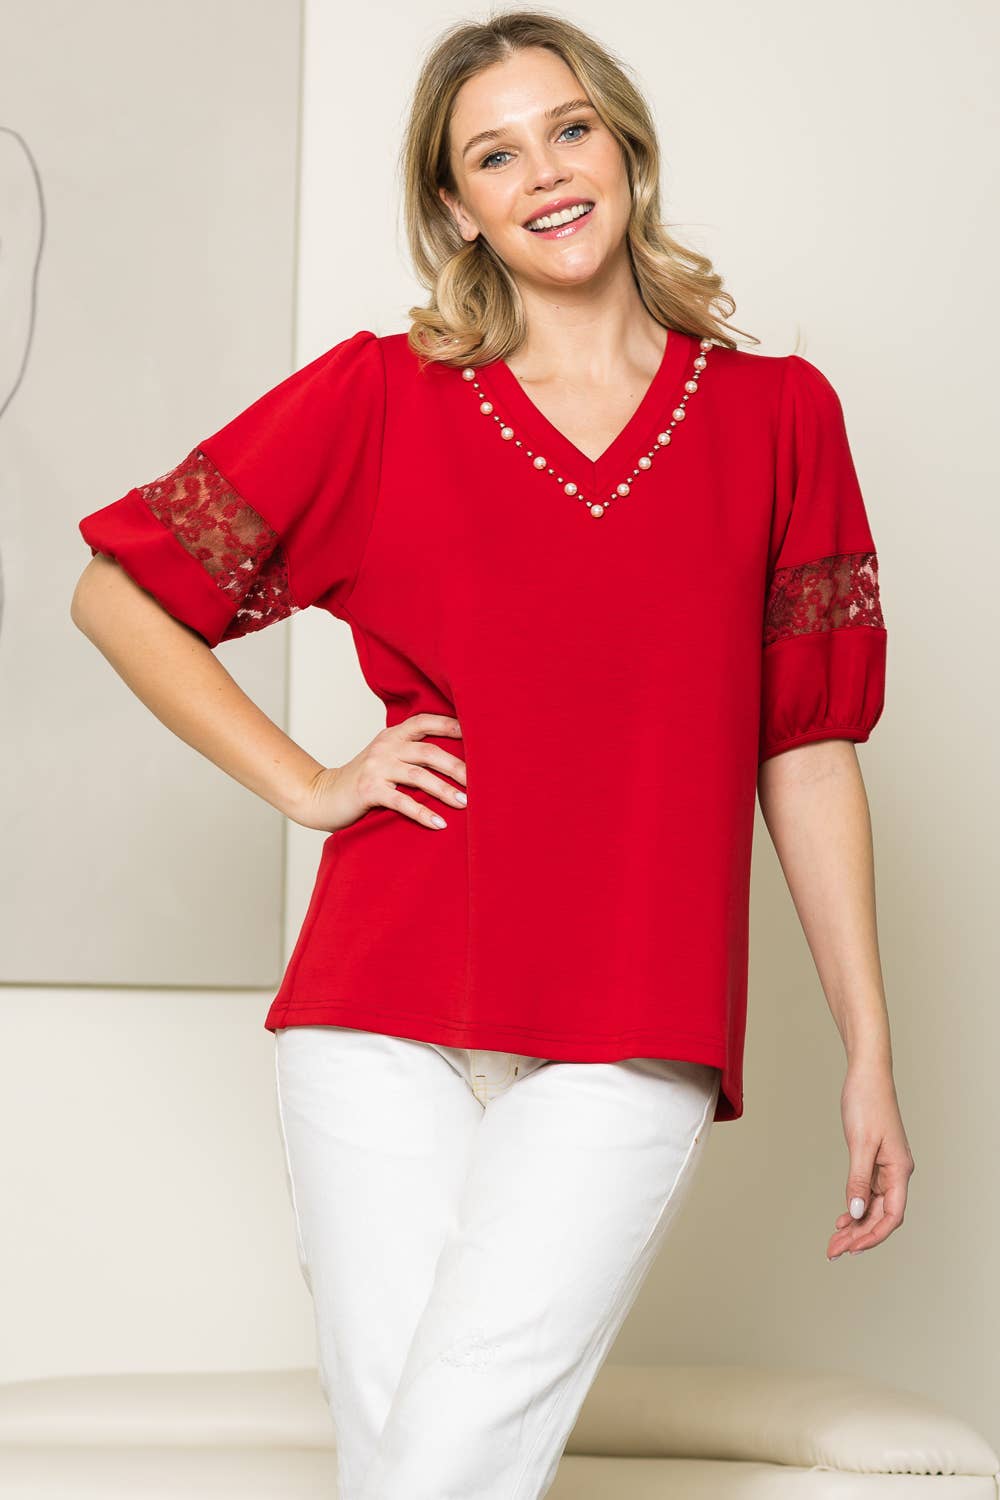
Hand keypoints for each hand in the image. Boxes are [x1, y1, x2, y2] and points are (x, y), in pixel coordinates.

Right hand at [291, 713, 465, 832]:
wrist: (323, 796)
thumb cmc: (365, 781)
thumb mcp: (386, 759)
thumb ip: (411, 754)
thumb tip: (456, 762)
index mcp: (392, 735)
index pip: (425, 721)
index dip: (451, 725)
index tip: (479, 734)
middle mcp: (385, 747)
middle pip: (429, 751)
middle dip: (458, 767)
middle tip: (481, 782)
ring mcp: (376, 768)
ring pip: (419, 775)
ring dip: (445, 790)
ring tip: (465, 803)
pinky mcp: (368, 790)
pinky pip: (402, 802)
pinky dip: (423, 813)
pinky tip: (439, 824)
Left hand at [828, 1057, 913, 1260]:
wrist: (867, 1074)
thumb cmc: (867, 1102)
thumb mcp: (860, 1143)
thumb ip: (858, 1179)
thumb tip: (857, 1211)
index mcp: (899, 1170)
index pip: (892, 1216)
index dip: (873, 1236)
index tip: (851, 1248)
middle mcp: (896, 1172)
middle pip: (881, 1215)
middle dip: (859, 1235)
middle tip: (833, 1250)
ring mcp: (886, 1167)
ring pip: (873, 1206)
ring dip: (855, 1224)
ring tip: (834, 1240)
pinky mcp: (875, 1159)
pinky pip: (868, 1191)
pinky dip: (855, 1206)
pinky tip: (843, 1217)